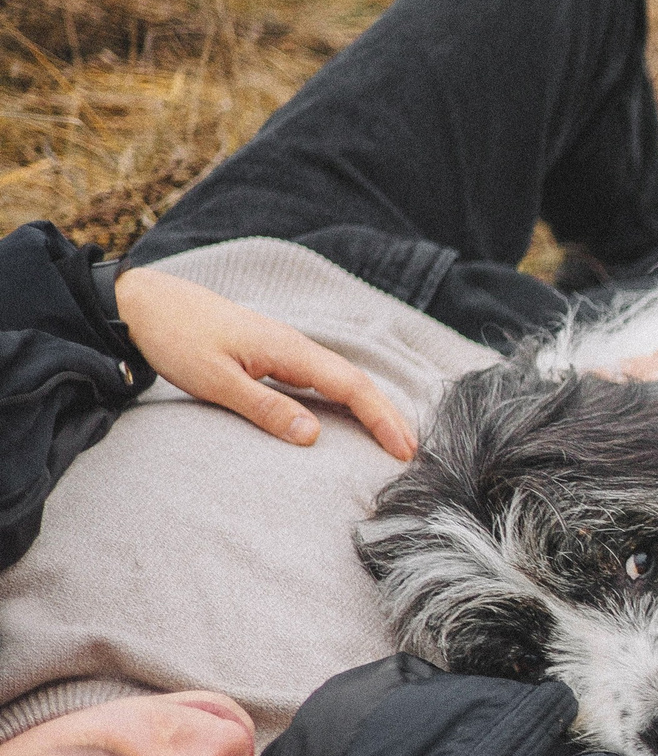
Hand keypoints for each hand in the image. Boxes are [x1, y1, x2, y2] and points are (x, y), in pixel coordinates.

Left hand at [114, 268, 416, 459]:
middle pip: (357, 381)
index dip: (382, 419)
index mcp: (288, 351)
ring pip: (343, 378)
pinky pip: (324, 377)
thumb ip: (265, 408)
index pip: (352, 386)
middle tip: (411, 451)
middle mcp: (296, 346)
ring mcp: (287, 348)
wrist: (147, 304)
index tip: (404, 450)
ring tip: (392, 437)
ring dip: (371, 407)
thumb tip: (313, 436)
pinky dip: (348, 398)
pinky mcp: (274, 353)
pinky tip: (350, 414)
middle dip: (388, 415)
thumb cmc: (176, 340)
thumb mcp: (215, 381)